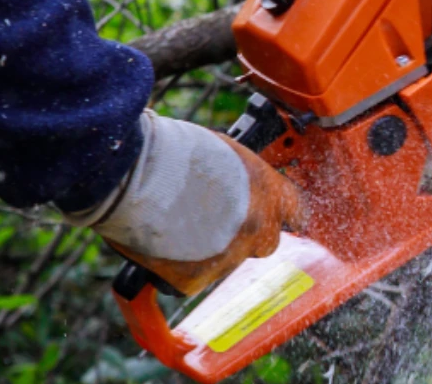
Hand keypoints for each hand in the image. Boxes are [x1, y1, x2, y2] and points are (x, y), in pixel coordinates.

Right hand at [69, 113, 305, 295]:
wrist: (135, 173)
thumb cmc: (172, 151)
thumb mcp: (223, 152)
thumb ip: (239, 178)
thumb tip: (236, 187)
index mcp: (268, 191)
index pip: (296, 211)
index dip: (284, 215)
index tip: (280, 218)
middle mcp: (256, 228)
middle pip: (264, 243)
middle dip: (245, 235)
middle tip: (215, 221)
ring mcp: (228, 258)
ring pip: (225, 262)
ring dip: (207, 250)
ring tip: (175, 224)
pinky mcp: (195, 280)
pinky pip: (189, 280)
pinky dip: (176, 269)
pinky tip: (159, 246)